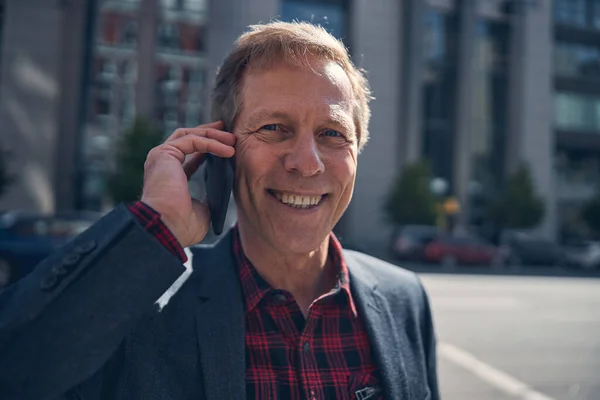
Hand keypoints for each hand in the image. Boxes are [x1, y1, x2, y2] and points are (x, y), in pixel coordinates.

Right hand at [141, 121, 235, 247]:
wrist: (167, 228)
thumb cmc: (181, 226)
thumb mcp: (202, 211)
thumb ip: (209, 198)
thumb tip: (221, 193)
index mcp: (168, 176)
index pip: (188, 155)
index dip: (208, 148)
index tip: (227, 146)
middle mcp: (161, 163)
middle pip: (187, 138)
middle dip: (211, 134)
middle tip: (231, 135)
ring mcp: (161, 156)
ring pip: (189, 135)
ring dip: (213, 135)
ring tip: (233, 140)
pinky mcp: (165, 153)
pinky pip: (193, 140)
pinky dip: (212, 143)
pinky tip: (228, 151)